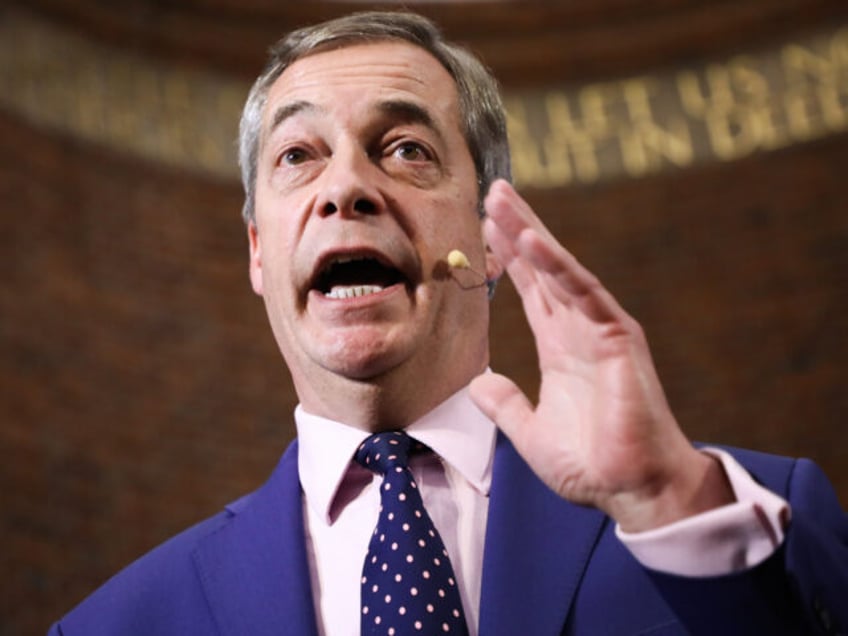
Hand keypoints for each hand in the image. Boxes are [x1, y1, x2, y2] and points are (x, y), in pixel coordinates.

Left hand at [470, 180, 732, 531]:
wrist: (633, 490)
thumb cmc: (592, 465)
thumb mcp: (530, 433)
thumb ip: (504, 405)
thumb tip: (479, 381)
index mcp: (560, 347)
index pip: (530, 290)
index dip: (507, 257)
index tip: (484, 225)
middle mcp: (579, 330)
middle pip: (542, 268)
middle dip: (516, 228)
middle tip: (492, 191)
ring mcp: (600, 329)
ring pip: (560, 269)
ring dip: (530, 232)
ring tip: (502, 199)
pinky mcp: (618, 338)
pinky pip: (584, 293)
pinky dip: (558, 266)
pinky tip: (532, 241)